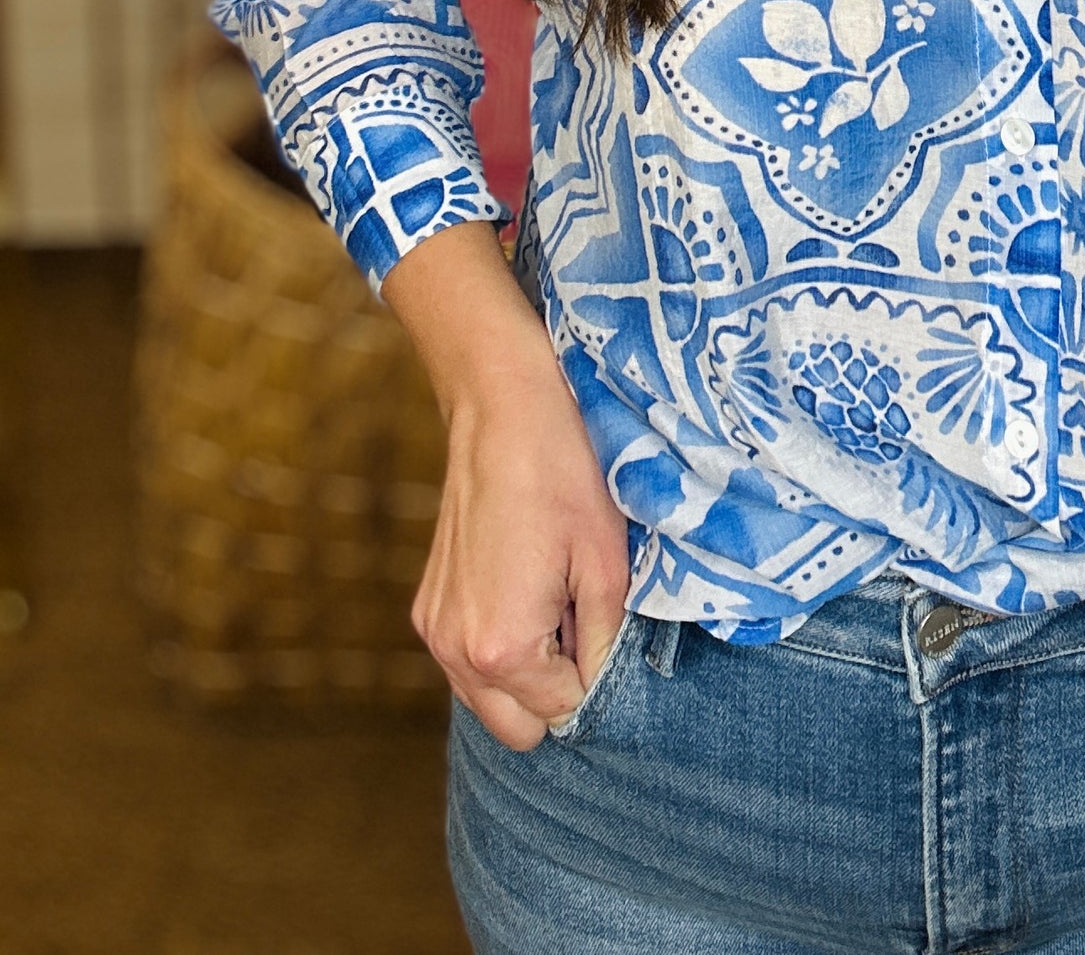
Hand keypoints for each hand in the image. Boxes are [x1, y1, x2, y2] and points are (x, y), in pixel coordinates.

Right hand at [386, 222, 631, 749]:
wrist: (501, 405)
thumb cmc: (563, 475)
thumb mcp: (606, 565)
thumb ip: (604, 646)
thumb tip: (601, 693)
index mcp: (501, 649)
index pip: (563, 714)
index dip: (596, 678)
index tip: (604, 624)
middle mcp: (455, 651)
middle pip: (519, 729)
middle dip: (557, 691)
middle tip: (581, 620)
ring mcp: (434, 629)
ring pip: (489, 700)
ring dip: (527, 671)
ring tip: (553, 597)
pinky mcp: (427, 606)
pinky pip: (468, 660)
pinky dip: (499, 643)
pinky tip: (522, 582)